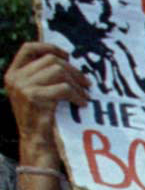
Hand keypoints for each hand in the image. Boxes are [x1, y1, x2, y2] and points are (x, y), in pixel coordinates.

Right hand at [4, 42, 85, 162]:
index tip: (67, 56)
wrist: (36, 142)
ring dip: (77, 83)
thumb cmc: (41, 118)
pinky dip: (78, 95)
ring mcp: (23, 86)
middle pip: (50, 60)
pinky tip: (82, 103)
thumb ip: (42, 76)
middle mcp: (15, 77)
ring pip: (59, 71)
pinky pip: (64, 88)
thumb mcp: (36, 92)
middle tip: (86, 83)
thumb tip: (66, 60)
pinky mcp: (35, 97)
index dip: (49, 47)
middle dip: (73, 70)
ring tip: (85, 95)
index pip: (28, 48)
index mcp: (13, 73)